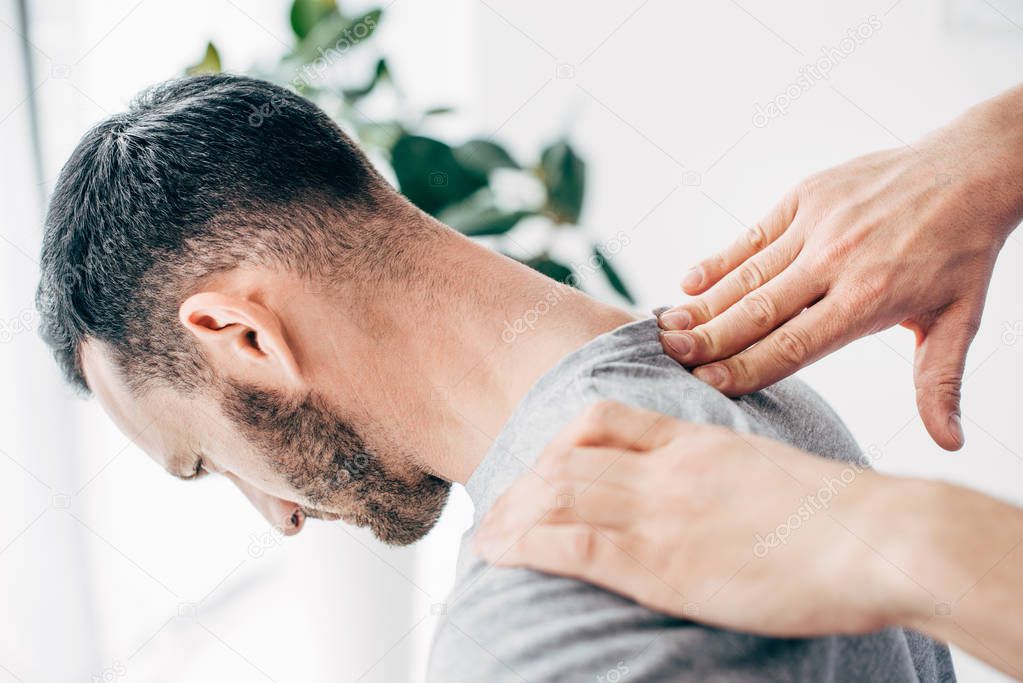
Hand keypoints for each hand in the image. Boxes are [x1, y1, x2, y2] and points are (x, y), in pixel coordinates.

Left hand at [473, 401, 927, 636]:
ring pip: (558, 494)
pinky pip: (573, 543)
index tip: (539, 466)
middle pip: (566, 457)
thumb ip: (722, 473)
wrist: (876, 536)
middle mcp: (665, 469)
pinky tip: (502, 554)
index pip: (602, 418)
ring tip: (486, 538)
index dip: (556, 440)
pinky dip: (527, 545)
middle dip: (522, 484)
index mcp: (694, 440)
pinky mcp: (661, 562)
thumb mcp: (768, 471)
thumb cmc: (839, 514)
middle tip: (498, 509)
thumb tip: (706, 498)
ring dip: (512, 515)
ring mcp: (659, 512)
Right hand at [659, 84, 1022, 449]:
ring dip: (703, 304)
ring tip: (665, 328)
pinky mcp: (806, 196)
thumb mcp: (959, 320)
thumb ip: (939, 382)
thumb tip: (949, 441)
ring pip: (748, 274)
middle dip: (709, 339)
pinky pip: (753, 235)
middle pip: (758, 311)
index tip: (706, 385)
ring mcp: (817, 225)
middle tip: (668, 357)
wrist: (970, 170)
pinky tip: (688, 282)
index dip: (746, 367)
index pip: (794, 345)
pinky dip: (719, 260)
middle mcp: (836, 261)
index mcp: (870, 299)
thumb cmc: (962, 252)